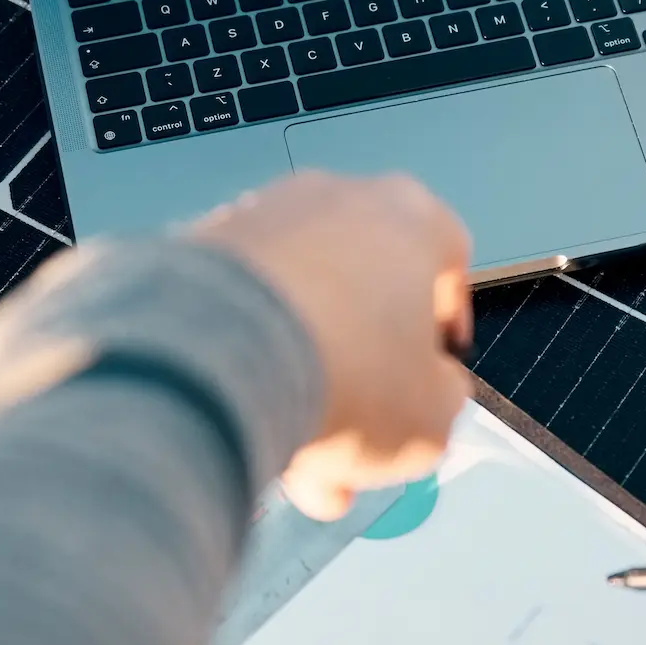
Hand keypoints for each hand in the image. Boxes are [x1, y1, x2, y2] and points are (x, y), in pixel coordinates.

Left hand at [192, 174, 471, 519]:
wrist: (217, 359)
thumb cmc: (347, 374)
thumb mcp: (432, 419)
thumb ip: (441, 398)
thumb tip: (425, 393)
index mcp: (414, 217)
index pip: (447, 261)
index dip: (442, 327)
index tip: (430, 373)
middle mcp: (339, 196)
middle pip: (365, 291)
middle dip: (363, 372)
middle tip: (354, 439)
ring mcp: (262, 213)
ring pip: (301, 304)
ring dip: (304, 371)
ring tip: (293, 449)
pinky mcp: (198, 242)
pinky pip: (242, 306)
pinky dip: (248, 357)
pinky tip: (244, 418)